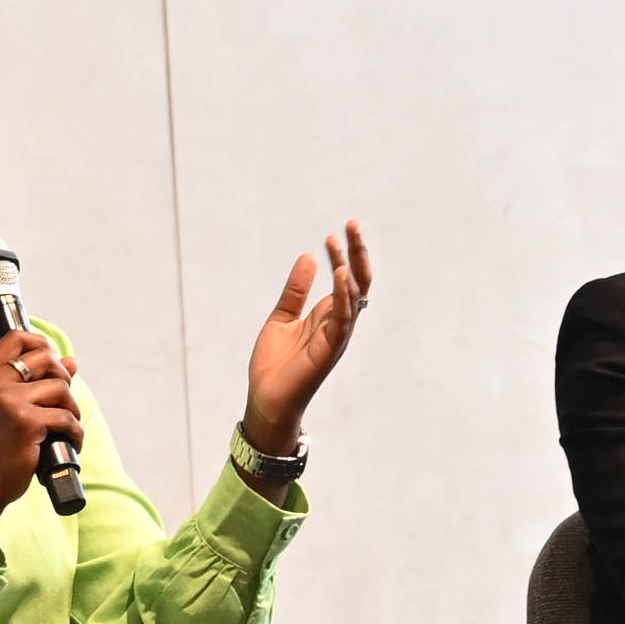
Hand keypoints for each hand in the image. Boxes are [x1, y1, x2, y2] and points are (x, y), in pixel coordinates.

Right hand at [0, 327, 83, 550]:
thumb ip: (34, 381)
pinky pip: (66, 417)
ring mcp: (9, 402)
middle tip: (62, 401)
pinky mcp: (27, 423)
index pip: (16, 338)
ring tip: (66, 427)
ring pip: (60, 387)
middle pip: (45, 357)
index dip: (41, 343)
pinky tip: (70, 442)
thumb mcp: (4, 408)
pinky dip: (75, 432)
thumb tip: (72, 361)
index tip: (51, 362)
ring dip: (72, 408)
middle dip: (63, 377)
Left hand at [239, 221, 373, 458]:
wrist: (266, 399)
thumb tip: (307, 257)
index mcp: (328, 314)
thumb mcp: (281, 317)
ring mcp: (337, 336)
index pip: (347, 278)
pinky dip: (345, 298)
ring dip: (350, 268)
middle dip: (357, 252)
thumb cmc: (275, 364)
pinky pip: (343, 320)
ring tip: (341, 241)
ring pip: (354, 297)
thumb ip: (295, 290)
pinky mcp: (329, 350)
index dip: (346, 253)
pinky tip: (341, 276)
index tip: (339, 230)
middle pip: (358, 282)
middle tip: (352, 224)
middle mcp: (338, 323)